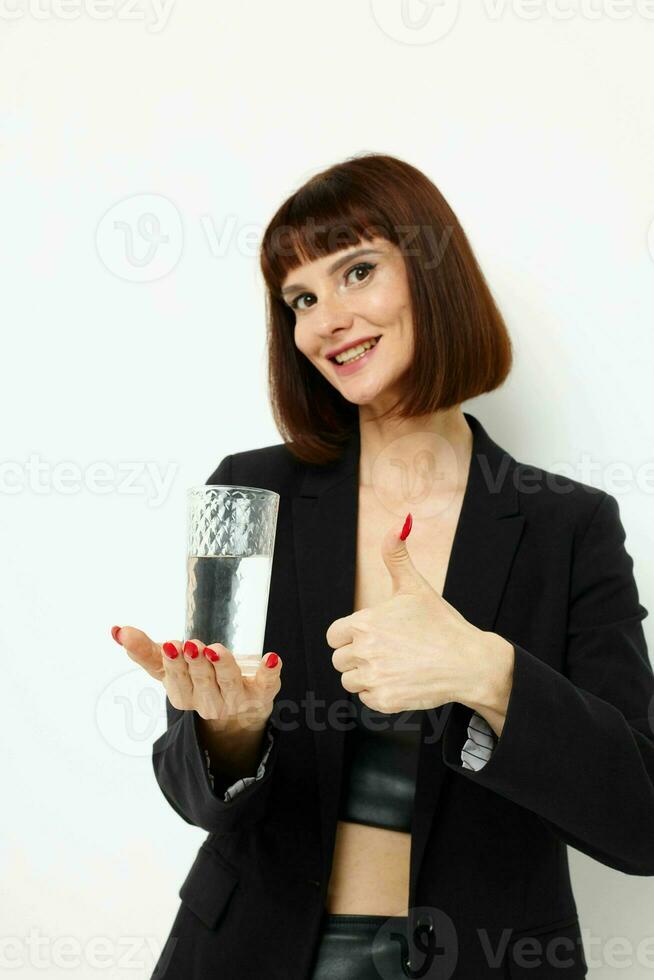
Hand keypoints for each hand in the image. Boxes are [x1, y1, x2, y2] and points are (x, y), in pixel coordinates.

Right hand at [110, 625, 281, 731]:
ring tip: (217, 649)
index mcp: (183, 695)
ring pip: (228, 682)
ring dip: (223, 666)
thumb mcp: (171, 667)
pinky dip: (270, 672)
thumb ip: (145, 651)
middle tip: (192, 643)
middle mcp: (208, 702)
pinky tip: (272, 658)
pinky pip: (267, 684)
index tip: (169, 644)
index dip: (171, 662)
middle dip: (195, 662)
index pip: (174, 679)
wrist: (240, 706)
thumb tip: (116, 630)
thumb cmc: (200, 680)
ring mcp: (236, 699)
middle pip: (200, 681)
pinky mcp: (261, 693)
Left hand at [326, 516, 485, 713]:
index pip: (334, 635)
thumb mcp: (415, 586)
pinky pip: (366, 699)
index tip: (372, 635)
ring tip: (395, 665)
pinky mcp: (384, 701)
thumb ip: (396, 555)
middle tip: (389, 651)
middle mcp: (364, 651)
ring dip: (366, 676)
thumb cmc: (441, 623)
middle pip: (340, 659)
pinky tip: (401, 680)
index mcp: (364, 623)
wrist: (469, 662)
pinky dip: (379, 693)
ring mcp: (374, 678)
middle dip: (358, 656)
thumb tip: (400, 523)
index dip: (350, 635)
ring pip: (350, 681)